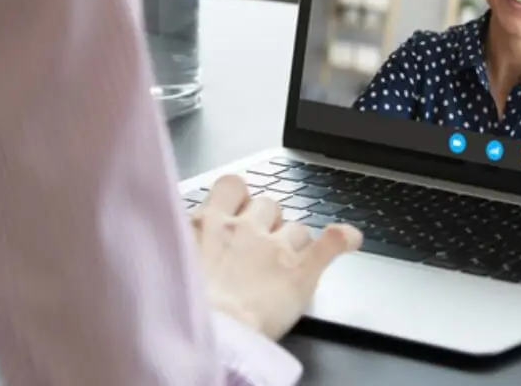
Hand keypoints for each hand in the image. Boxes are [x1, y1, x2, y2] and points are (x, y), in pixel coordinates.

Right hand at [191, 173, 362, 340]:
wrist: (208, 335)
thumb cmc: (184, 308)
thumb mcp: (170, 262)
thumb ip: (182, 242)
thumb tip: (180, 237)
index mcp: (208, 225)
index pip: (231, 185)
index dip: (238, 196)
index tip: (237, 208)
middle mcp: (244, 229)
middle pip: (268, 204)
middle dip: (267, 220)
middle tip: (258, 248)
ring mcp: (275, 247)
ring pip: (297, 226)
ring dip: (295, 239)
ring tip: (284, 263)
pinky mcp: (300, 271)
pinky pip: (331, 242)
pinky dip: (343, 239)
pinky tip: (350, 238)